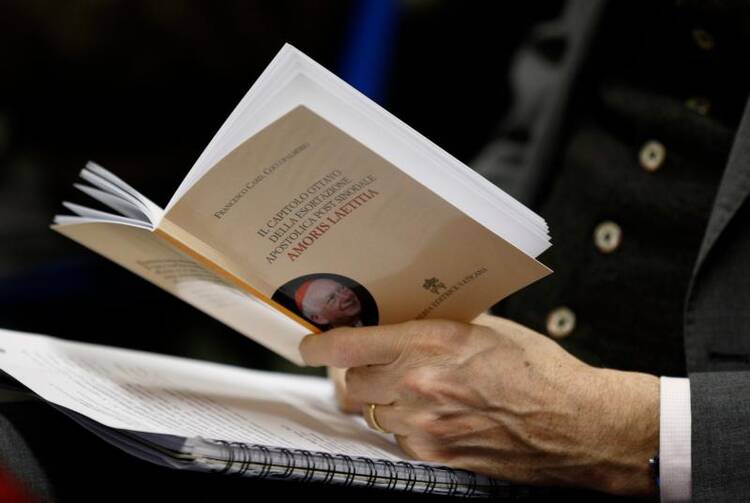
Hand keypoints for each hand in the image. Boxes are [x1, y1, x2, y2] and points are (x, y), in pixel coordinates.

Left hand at [301, 314, 658, 496]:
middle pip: (351, 382)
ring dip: (381, 397)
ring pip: (371, 411)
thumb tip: (400, 320)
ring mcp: (425, 425)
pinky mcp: (435, 454)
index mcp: (429, 344)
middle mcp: (418, 386)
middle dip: (356, 370)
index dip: (319, 344)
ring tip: (413, 386)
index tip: (309, 343)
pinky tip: (433, 412)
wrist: (573, 424)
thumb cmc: (537, 370)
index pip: (347, 346)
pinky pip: (397, 437)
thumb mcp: (485, 328)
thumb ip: (436, 326)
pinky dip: (404, 423)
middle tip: (374, 360)